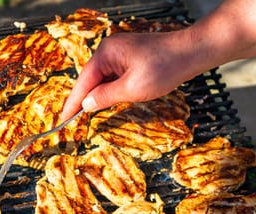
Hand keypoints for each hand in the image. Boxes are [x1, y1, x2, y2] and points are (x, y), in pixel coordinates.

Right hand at [60, 30, 198, 120]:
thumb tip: (86, 104)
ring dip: (97, 96)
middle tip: (71, 121)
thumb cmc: (165, 67)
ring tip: (85, 115)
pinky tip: (107, 101)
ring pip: (102, 79)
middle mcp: (109, 50)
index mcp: (106, 54)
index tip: (63, 119)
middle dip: (82, 100)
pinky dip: (109, 89)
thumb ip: (105, 97)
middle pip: (90, 80)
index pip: (83, 82)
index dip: (72, 103)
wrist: (192, 51)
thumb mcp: (132, 88)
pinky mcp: (130, 58)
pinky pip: (113, 76)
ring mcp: (120, 53)